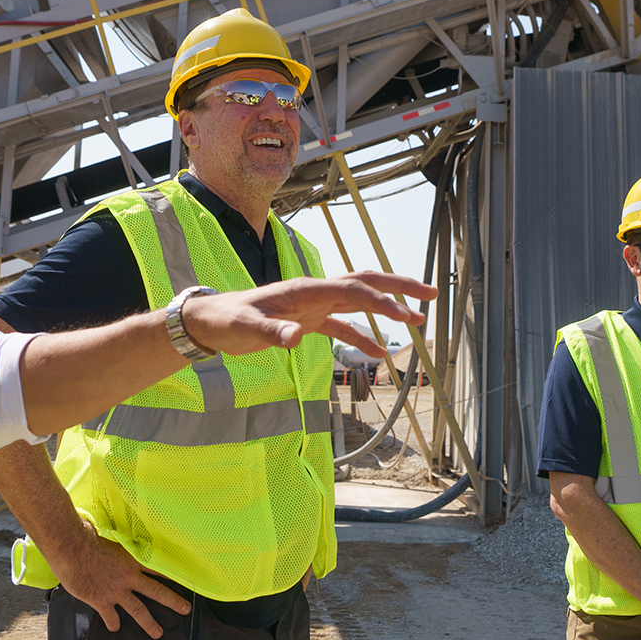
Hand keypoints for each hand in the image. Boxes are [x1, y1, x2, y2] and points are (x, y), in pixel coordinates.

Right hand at [49, 525, 190, 638]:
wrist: (72, 548)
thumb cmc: (88, 538)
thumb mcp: (111, 540)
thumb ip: (120, 547)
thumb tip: (123, 544)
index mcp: (132, 559)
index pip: (159, 568)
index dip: (173, 575)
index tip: (187, 581)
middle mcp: (129, 576)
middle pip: (157, 591)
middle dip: (173, 601)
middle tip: (186, 609)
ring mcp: (116, 590)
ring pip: (138, 610)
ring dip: (149, 623)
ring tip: (158, 633)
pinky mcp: (101, 600)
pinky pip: (111, 617)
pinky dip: (114, 624)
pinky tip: (115, 628)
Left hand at [180, 271, 433, 357]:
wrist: (208, 321)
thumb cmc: (226, 321)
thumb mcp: (245, 329)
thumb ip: (270, 332)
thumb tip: (293, 338)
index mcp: (306, 290)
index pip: (354, 290)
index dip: (383, 302)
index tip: (407, 315)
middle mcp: (315, 292)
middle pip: (366, 283)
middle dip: (400, 287)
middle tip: (432, 294)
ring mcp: (313, 306)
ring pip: (359, 301)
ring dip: (388, 309)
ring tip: (418, 321)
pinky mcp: (306, 321)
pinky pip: (341, 326)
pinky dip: (362, 337)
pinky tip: (377, 355)